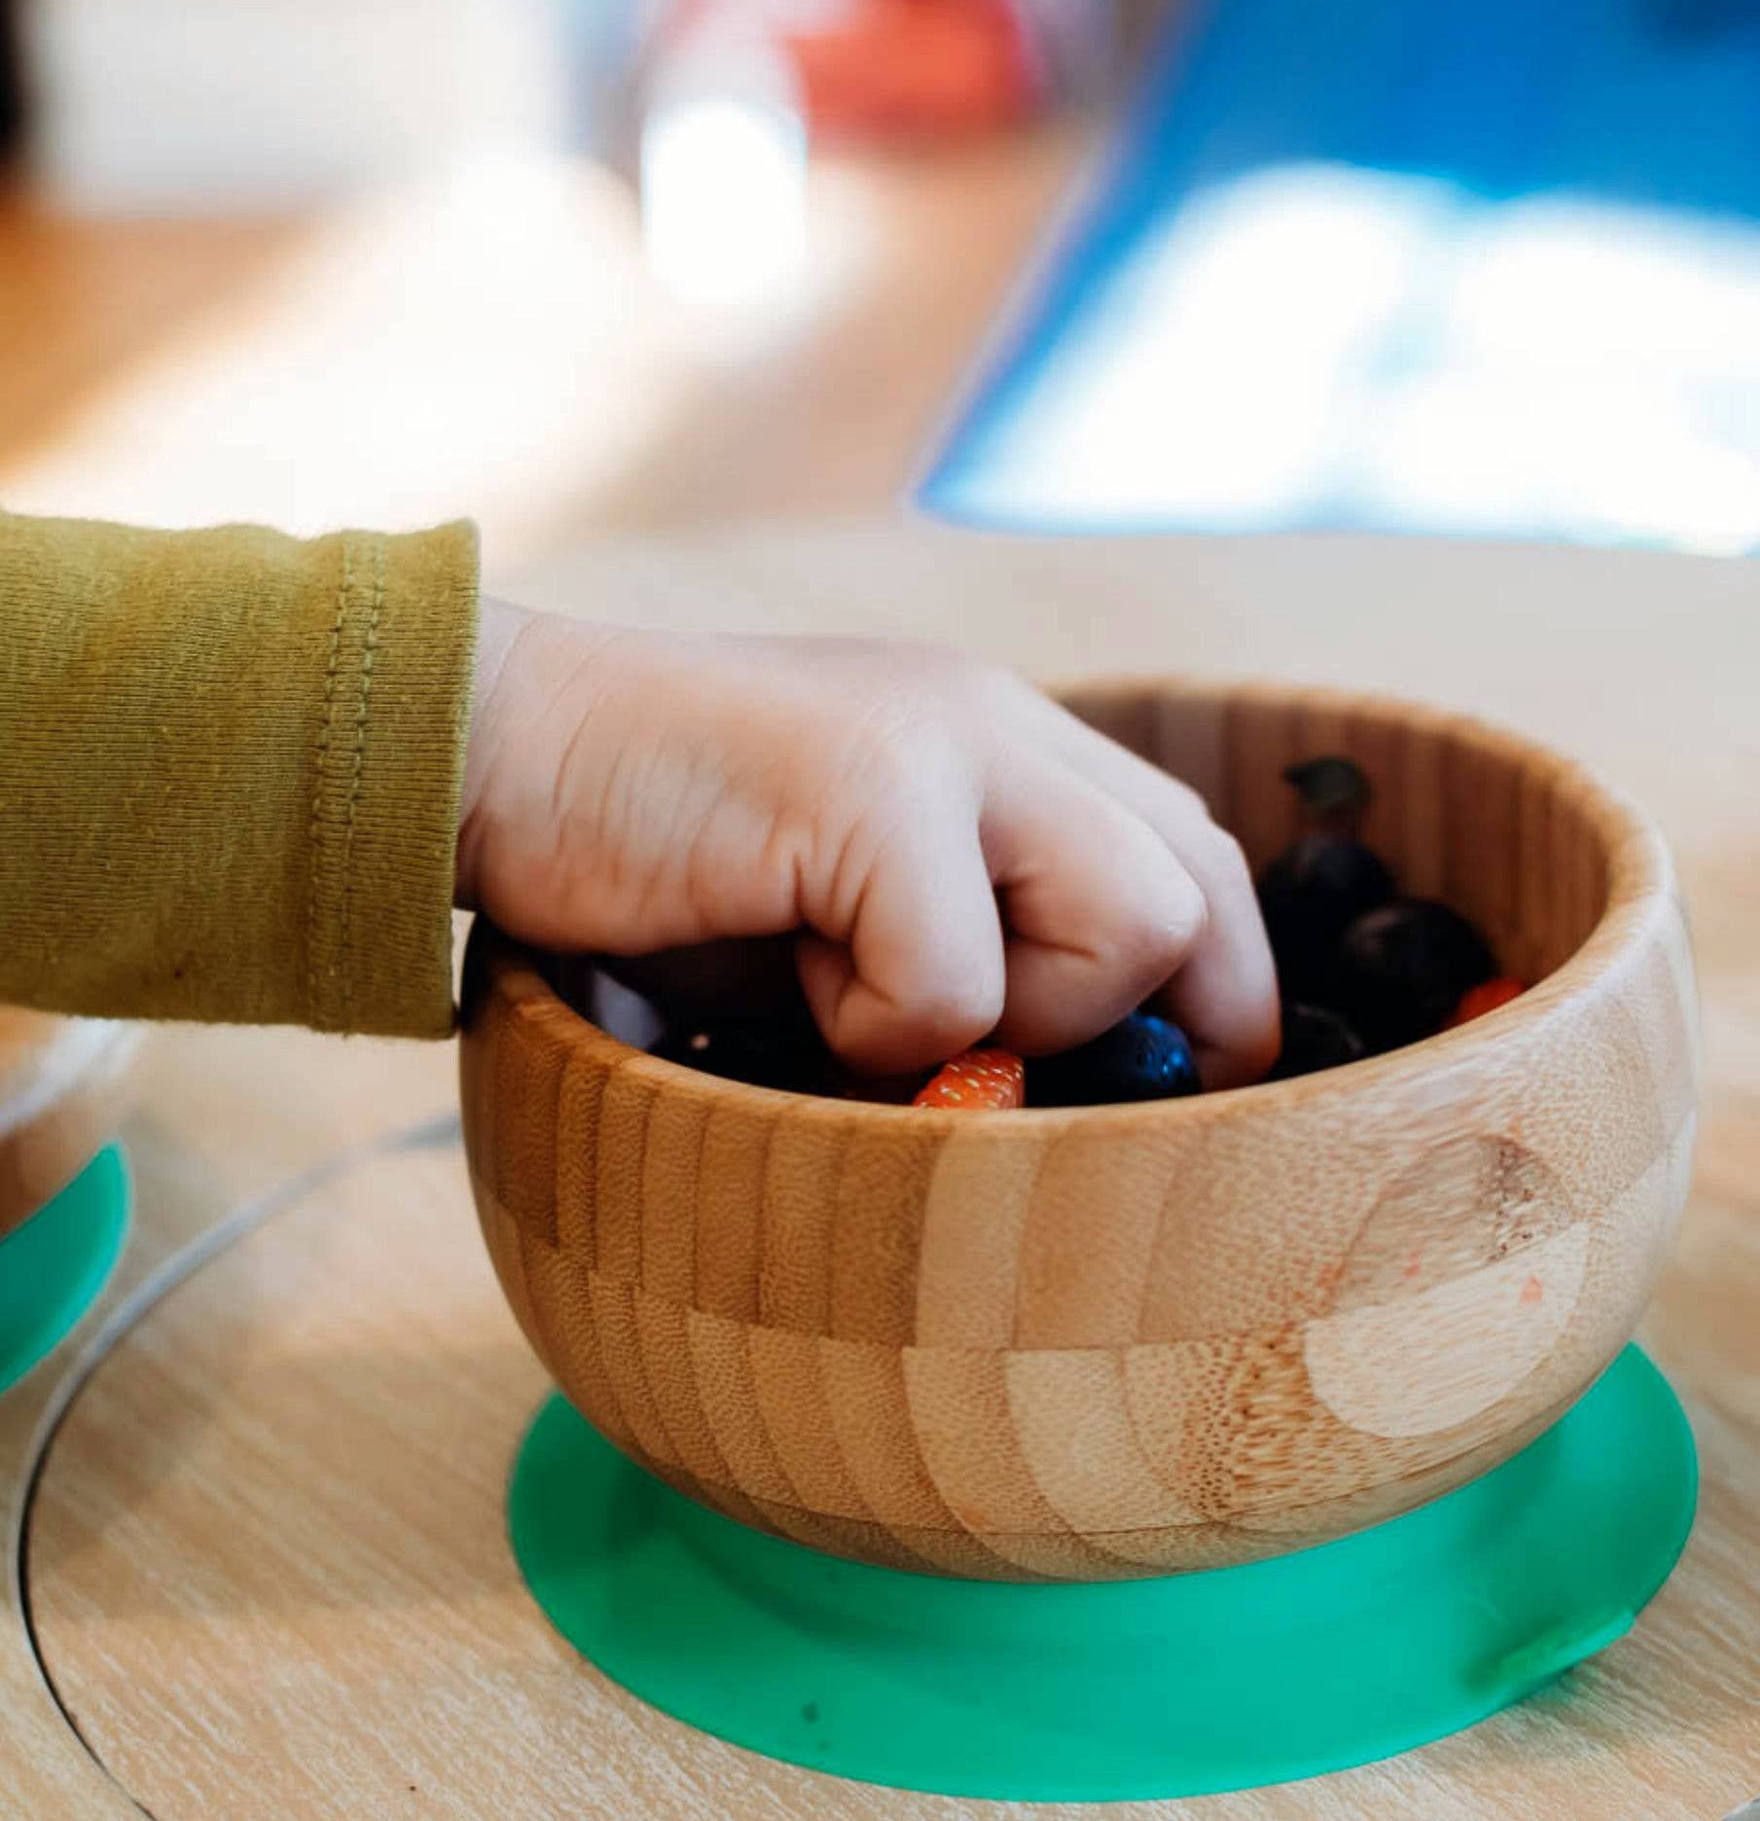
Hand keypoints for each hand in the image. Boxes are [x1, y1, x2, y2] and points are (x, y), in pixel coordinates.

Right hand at [458, 600, 1279, 1086]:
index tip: (1146, 1089)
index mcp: (1009, 745)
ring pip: (1129, 929)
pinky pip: (955, 983)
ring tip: (857, 996)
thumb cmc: (663, 861)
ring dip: (1003, 1017)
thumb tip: (1073, 1096)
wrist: (490, 754)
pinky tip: (780, 972)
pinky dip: (870, 1027)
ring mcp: (946, 740)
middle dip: (1127, 1021)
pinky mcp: (870, 784)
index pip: (1197, 859)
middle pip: (1198, 892)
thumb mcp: (848, 910)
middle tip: (993, 1060)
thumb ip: (971, 956)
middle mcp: (1002, 724)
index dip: (1209, 990)